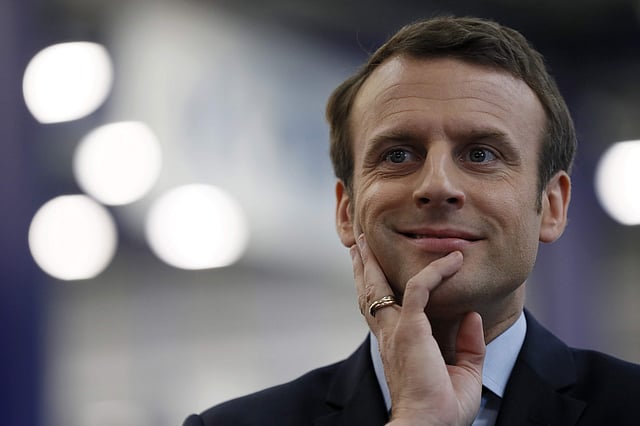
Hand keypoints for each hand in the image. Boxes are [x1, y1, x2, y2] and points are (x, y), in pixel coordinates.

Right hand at [351, 235, 484, 425]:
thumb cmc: (442, 411)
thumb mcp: (463, 373)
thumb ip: (467, 344)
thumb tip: (472, 316)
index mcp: (396, 345)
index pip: (380, 310)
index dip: (375, 288)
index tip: (373, 272)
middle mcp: (389, 334)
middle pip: (369, 292)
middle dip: (362, 267)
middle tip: (357, 246)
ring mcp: (397, 330)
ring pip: (380, 284)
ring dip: (372, 261)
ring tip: (365, 242)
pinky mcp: (411, 328)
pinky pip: (422, 287)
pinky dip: (437, 271)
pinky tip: (452, 260)